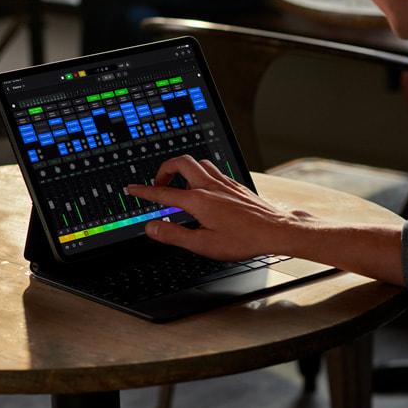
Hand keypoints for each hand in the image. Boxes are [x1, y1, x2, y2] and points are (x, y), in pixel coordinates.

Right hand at [126, 155, 312, 260]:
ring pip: (198, 162)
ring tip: (180, 188)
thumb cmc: (243, 239)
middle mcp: (210, 186)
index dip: (144, 191)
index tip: (132, 189)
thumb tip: (152, 227)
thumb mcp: (203, 244)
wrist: (275, 230)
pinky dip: (200, 174)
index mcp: (199, 200)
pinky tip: (204, 190)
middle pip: (180, 162)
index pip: (163, 193)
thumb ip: (174, 234)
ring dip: (184, 170)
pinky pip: (212, 170)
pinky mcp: (235, 184)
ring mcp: (224, 182)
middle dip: (164, 170)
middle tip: (158, 184)